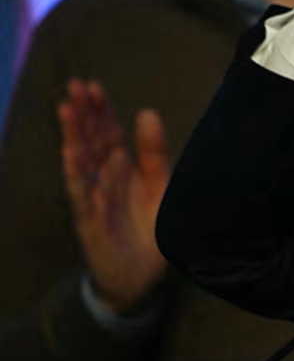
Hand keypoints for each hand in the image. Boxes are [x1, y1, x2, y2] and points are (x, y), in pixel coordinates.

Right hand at [57, 79, 169, 313]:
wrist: (144, 275)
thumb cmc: (150, 227)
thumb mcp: (160, 184)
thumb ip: (154, 151)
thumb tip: (147, 111)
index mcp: (121, 168)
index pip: (107, 132)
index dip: (100, 110)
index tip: (93, 85)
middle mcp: (104, 178)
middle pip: (90, 140)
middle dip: (83, 113)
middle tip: (75, 85)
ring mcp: (94, 197)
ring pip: (80, 160)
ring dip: (73, 134)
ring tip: (67, 108)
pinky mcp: (90, 220)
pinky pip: (81, 193)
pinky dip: (75, 172)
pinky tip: (71, 152)